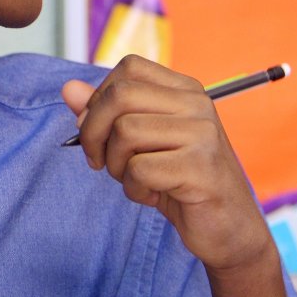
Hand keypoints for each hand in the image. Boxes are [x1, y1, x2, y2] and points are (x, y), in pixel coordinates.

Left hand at [63, 56, 274, 273]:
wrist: (228, 228)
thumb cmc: (180, 182)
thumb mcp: (139, 145)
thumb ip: (105, 114)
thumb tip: (68, 89)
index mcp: (185, 90)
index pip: (129, 68)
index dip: (100, 99)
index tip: (98, 132)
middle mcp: (197, 104)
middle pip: (120, 96)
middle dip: (94, 133)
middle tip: (100, 162)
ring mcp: (202, 134)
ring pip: (126, 132)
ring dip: (116, 166)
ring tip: (136, 181)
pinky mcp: (200, 167)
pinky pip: (139, 169)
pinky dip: (133, 189)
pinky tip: (152, 196)